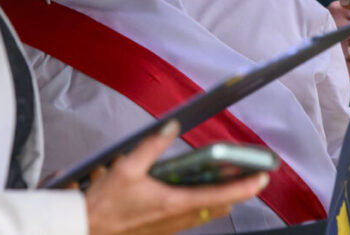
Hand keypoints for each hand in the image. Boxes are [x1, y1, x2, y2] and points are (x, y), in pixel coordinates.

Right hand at [84, 121, 268, 234]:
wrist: (86, 228)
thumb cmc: (104, 203)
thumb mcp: (125, 168)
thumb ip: (151, 145)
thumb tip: (171, 125)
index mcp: (172, 202)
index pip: (218, 194)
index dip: (244, 186)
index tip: (262, 177)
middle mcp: (176, 218)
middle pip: (219, 206)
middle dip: (238, 191)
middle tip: (250, 175)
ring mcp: (170, 226)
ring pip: (207, 214)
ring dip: (221, 198)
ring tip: (230, 179)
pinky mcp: (162, 229)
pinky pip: (192, 218)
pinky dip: (203, 204)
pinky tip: (196, 192)